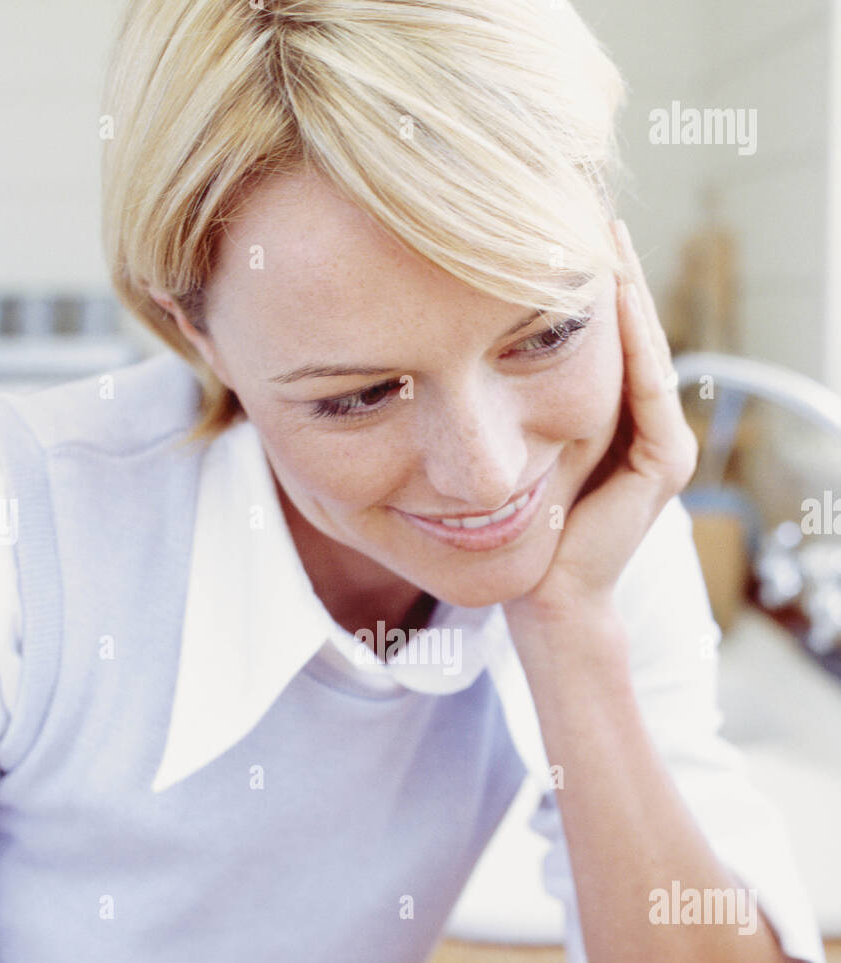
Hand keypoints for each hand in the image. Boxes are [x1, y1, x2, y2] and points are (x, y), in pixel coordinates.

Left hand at [506, 220, 697, 632]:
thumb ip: (514, 394)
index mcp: (611, 414)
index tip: (552, 219)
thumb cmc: (518, 526)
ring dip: (626, 290)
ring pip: (643, 349)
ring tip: (604, 233)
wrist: (543, 595)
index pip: (600, 331)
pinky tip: (613, 295)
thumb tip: (461, 327)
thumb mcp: (514, 443)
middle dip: (608, 269)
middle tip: (585, 201)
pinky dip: (634, 342)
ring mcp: (663, 442)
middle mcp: (645, 422)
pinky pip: (649, 389)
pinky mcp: (666, 464)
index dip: (581, 278)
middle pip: (628, 330)